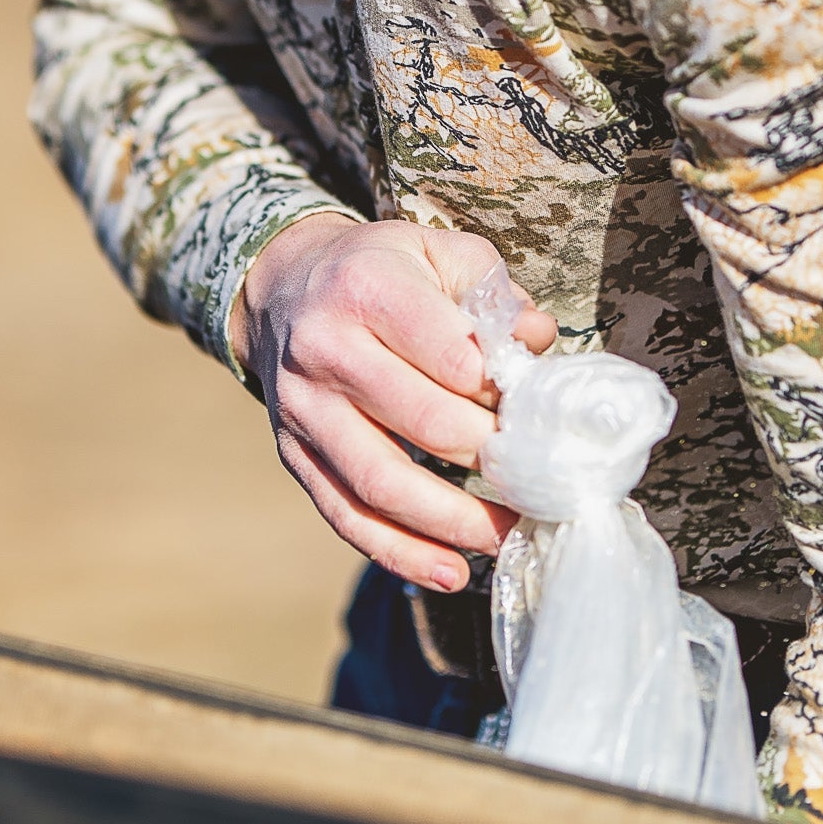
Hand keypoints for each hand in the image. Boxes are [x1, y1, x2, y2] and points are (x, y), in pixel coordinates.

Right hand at [230, 214, 555, 590]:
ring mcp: (304, 408)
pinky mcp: (293, 454)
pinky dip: (400, 552)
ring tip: (507, 535)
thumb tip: (539, 340)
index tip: (534, 405)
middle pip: (423, 422)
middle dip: (492, 458)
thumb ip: (493, 292)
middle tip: (538, 474)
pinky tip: (450, 571)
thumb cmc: (381, 269)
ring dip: (453, 521)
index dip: (502, 390)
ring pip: (382, 482)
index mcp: (368, 288)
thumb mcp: (438, 252)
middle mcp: (326, 348)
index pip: (451, 355)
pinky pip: (346, 515)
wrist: (283, 286)